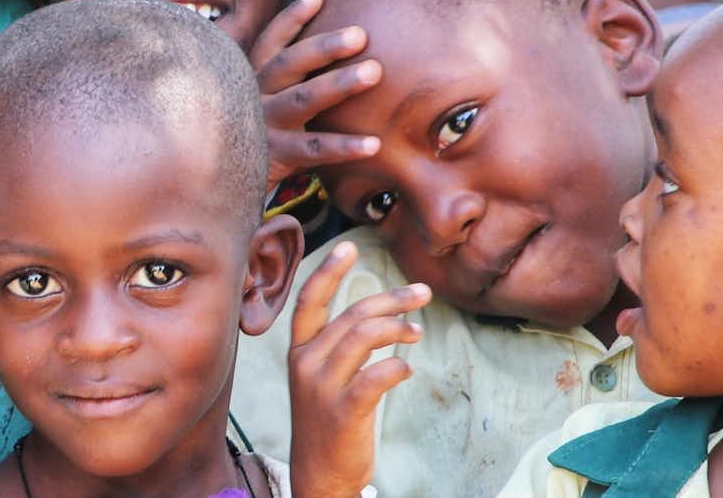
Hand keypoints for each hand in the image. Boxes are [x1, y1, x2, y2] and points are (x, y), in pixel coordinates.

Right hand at [249, 0, 382, 184]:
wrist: (223, 182)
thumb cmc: (256, 132)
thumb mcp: (260, 99)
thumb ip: (283, 76)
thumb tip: (324, 42)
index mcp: (251, 77)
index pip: (270, 42)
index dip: (292, 18)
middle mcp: (255, 96)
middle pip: (288, 64)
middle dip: (324, 46)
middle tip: (361, 34)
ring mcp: (264, 125)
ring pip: (302, 99)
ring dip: (338, 84)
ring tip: (374, 72)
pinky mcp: (275, 156)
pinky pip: (314, 149)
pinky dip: (344, 146)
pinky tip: (374, 144)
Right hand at [286, 242, 429, 497]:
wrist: (319, 476)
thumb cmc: (328, 425)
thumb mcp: (322, 380)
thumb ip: (340, 349)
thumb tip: (383, 318)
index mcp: (299, 353)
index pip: (309, 302)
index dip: (329, 272)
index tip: (350, 247)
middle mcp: (306, 364)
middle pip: (350, 315)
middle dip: (390, 299)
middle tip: (422, 293)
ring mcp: (322, 388)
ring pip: (362, 337)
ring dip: (398, 327)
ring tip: (418, 331)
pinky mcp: (343, 411)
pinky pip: (375, 376)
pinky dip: (397, 367)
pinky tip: (408, 369)